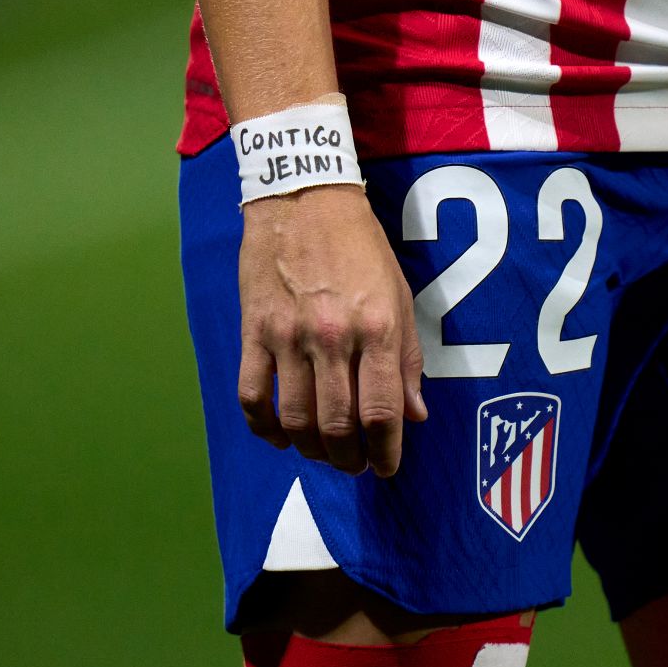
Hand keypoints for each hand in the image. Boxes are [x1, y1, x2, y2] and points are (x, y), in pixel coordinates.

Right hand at [237, 184, 427, 475]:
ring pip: (294, 419)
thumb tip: (415, 414)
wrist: (304, 199)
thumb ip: (408, 358)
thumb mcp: (400, 296)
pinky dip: (263, 427)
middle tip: (355, 465)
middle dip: (349, 459)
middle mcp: (333, 337)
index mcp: (377, 328)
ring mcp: (288, 336)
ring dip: (310, 449)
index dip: (386, 451)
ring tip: (323, 452)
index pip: (382, 411)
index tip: (387, 467)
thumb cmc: (361, 248)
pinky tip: (279, 435)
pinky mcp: (254, 331)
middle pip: (338, 425)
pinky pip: (252, 396)